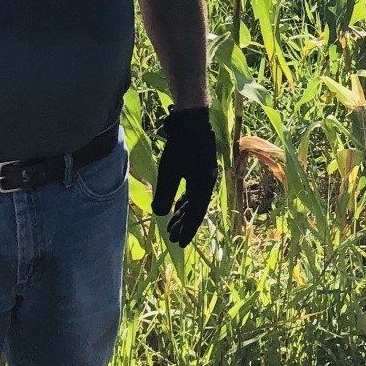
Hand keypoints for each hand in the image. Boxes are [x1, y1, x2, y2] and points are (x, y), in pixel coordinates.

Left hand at [152, 106, 217, 244]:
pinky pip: (193, 191)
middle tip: (172, 238)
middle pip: (195, 209)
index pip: (196, 214)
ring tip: (172, 225)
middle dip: (183, 224)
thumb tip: (159, 214)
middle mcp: (207, 183)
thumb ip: (164, 194)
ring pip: (194, 200)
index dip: (187, 229)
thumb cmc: (180, 146)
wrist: (191, 121)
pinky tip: (176, 206)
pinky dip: (184, 201)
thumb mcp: (169, 171)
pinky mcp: (199, 168)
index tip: (179, 243)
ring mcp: (204, 175)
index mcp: (203, 186)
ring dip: (183, 213)